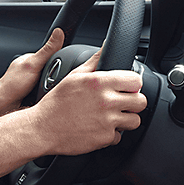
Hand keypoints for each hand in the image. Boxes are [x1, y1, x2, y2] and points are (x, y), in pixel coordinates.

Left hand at [0, 28, 65, 111]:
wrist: (3, 103)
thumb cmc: (13, 84)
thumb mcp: (34, 64)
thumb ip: (47, 50)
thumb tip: (58, 32)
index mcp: (30, 58)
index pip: (50, 54)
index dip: (58, 60)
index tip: (63, 66)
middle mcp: (29, 68)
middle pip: (49, 68)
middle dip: (53, 75)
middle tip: (51, 82)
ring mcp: (28, 79)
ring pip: (46, 80)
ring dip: (49, 85)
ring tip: (47, 90)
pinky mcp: (29, 90)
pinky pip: (42, 90)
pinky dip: (44, 93)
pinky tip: (43, 95)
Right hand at [27, 50, 145, 154]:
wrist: (42, 128)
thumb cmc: (56, 102)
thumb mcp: (74, 76)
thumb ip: (95, 60)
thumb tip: (106, 46)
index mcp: (100, 83)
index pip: (136, 80)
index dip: (133, 84)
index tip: (127, 87)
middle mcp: (106, 101)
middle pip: (141, 101)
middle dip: (133, 102)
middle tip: (123, 103)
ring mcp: (107, 121)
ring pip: (135, 121)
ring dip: (126, 119)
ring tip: (113, 117)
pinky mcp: (104, 138)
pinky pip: (119, 137)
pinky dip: (111, 135)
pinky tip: (100, 128)